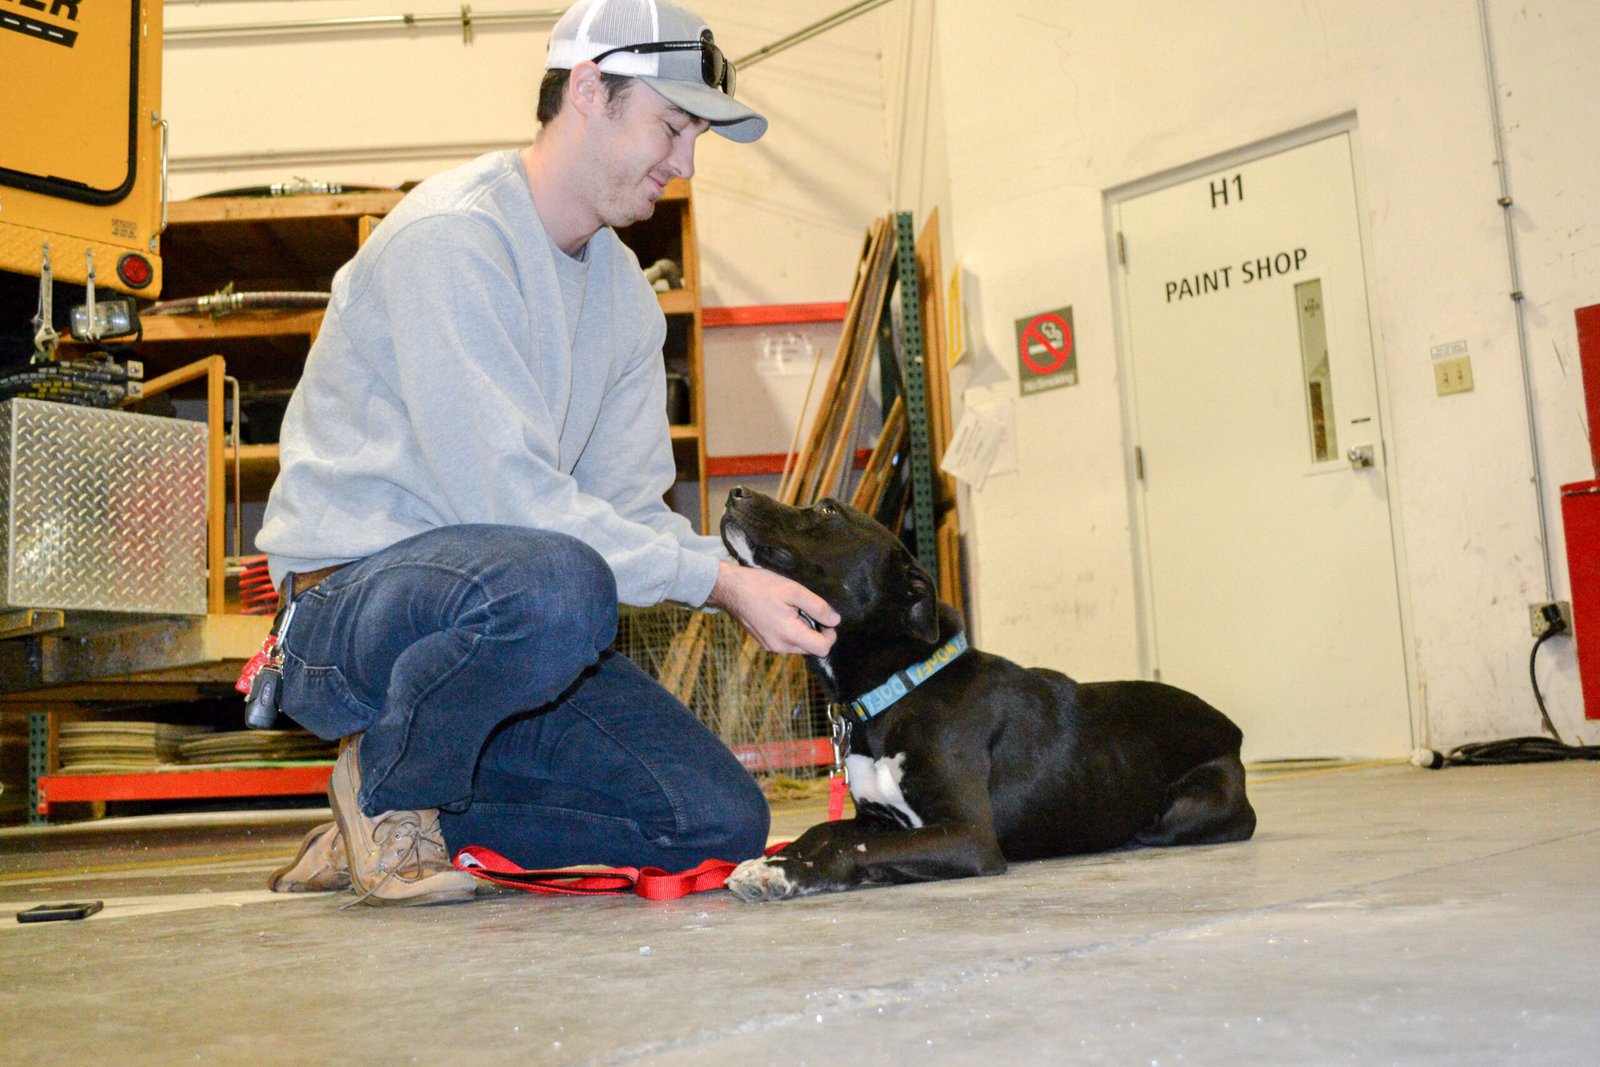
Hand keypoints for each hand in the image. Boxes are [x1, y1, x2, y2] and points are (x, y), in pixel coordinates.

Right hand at [707, 561, 839, 655]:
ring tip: (792, 609)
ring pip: (799, 645)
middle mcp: (780, 646)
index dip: (830, 634)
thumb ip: (818, 607)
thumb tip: (835, 620)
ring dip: (803, 630)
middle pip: (811, 648)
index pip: (822, 649)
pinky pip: (787, 641)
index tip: (825, 617)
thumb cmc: (760, 586)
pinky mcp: (765, 642)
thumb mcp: (794, 591)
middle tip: (806, 609)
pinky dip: (791, 630)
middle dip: (816, 631)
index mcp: (788, 635)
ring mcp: (771, 646)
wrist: (730, 589)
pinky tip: (782, 612)